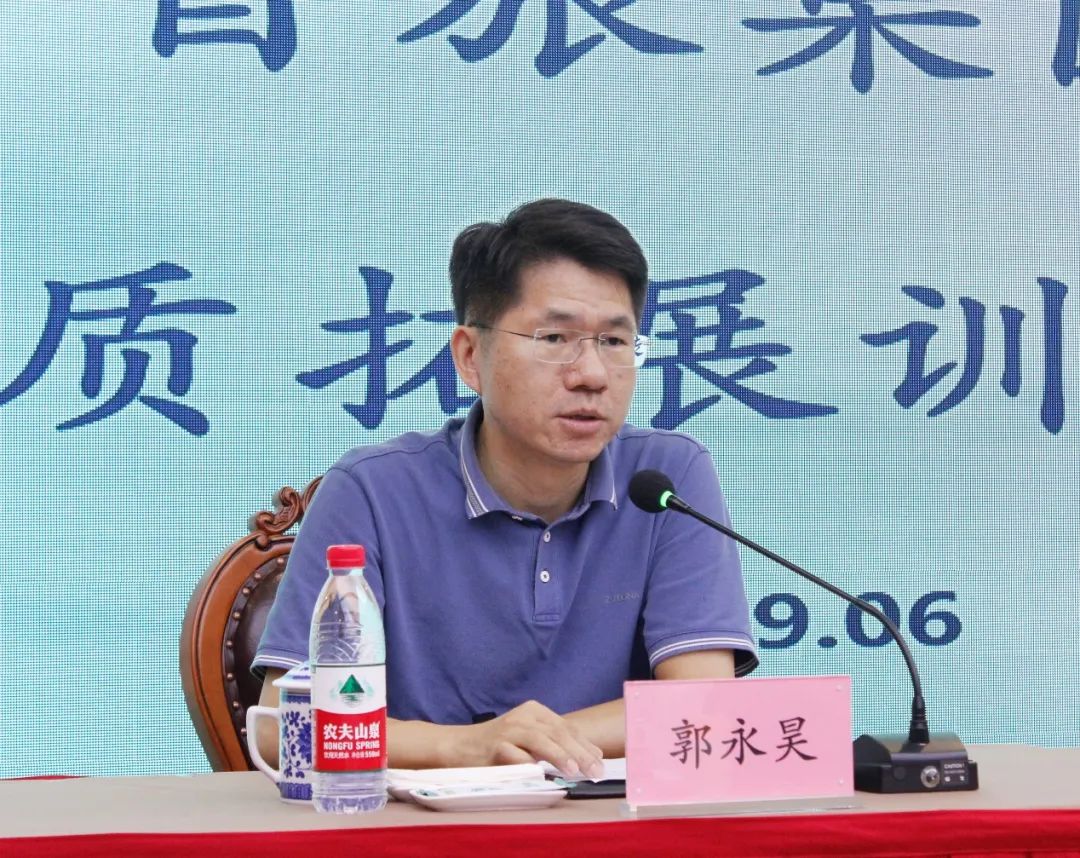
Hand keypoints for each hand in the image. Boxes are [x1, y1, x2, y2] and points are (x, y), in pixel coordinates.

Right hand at [451, 700, 604, 778]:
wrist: (459, 746)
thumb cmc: (499, 746)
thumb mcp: (530, 738)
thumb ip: (556, 743)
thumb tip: (592, 755)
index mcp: (535, 711)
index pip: (567, 727)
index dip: (585, 744)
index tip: (601, 761)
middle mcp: (523, 716)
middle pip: (557, 732)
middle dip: (579, 752)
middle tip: (595, 770)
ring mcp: (508, 730)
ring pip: (540, 740)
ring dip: (559, 756)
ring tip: (575, 770)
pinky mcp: (494, 746)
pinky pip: (515, 755)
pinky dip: (529, 764)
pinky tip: (541, 774)